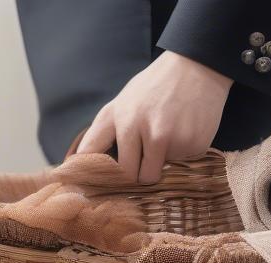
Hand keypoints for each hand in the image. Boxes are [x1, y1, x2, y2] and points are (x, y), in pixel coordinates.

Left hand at [77, 51, 231, 183]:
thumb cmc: (152, 89)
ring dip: (159, 165)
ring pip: (158, 175)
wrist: (197, 66)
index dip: (106, 180)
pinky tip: (183, 132)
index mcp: (125, 121)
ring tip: (165, 138)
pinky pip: (182, 166)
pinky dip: (181, 155)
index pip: (110, 168)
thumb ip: (98, 135)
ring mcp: (173, 139)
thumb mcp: (119, 105)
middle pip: (135, 178)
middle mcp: (148, 132)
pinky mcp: (194, 145)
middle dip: (136, 174)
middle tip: (142, 158)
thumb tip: (73, 166)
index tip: (100, 188)